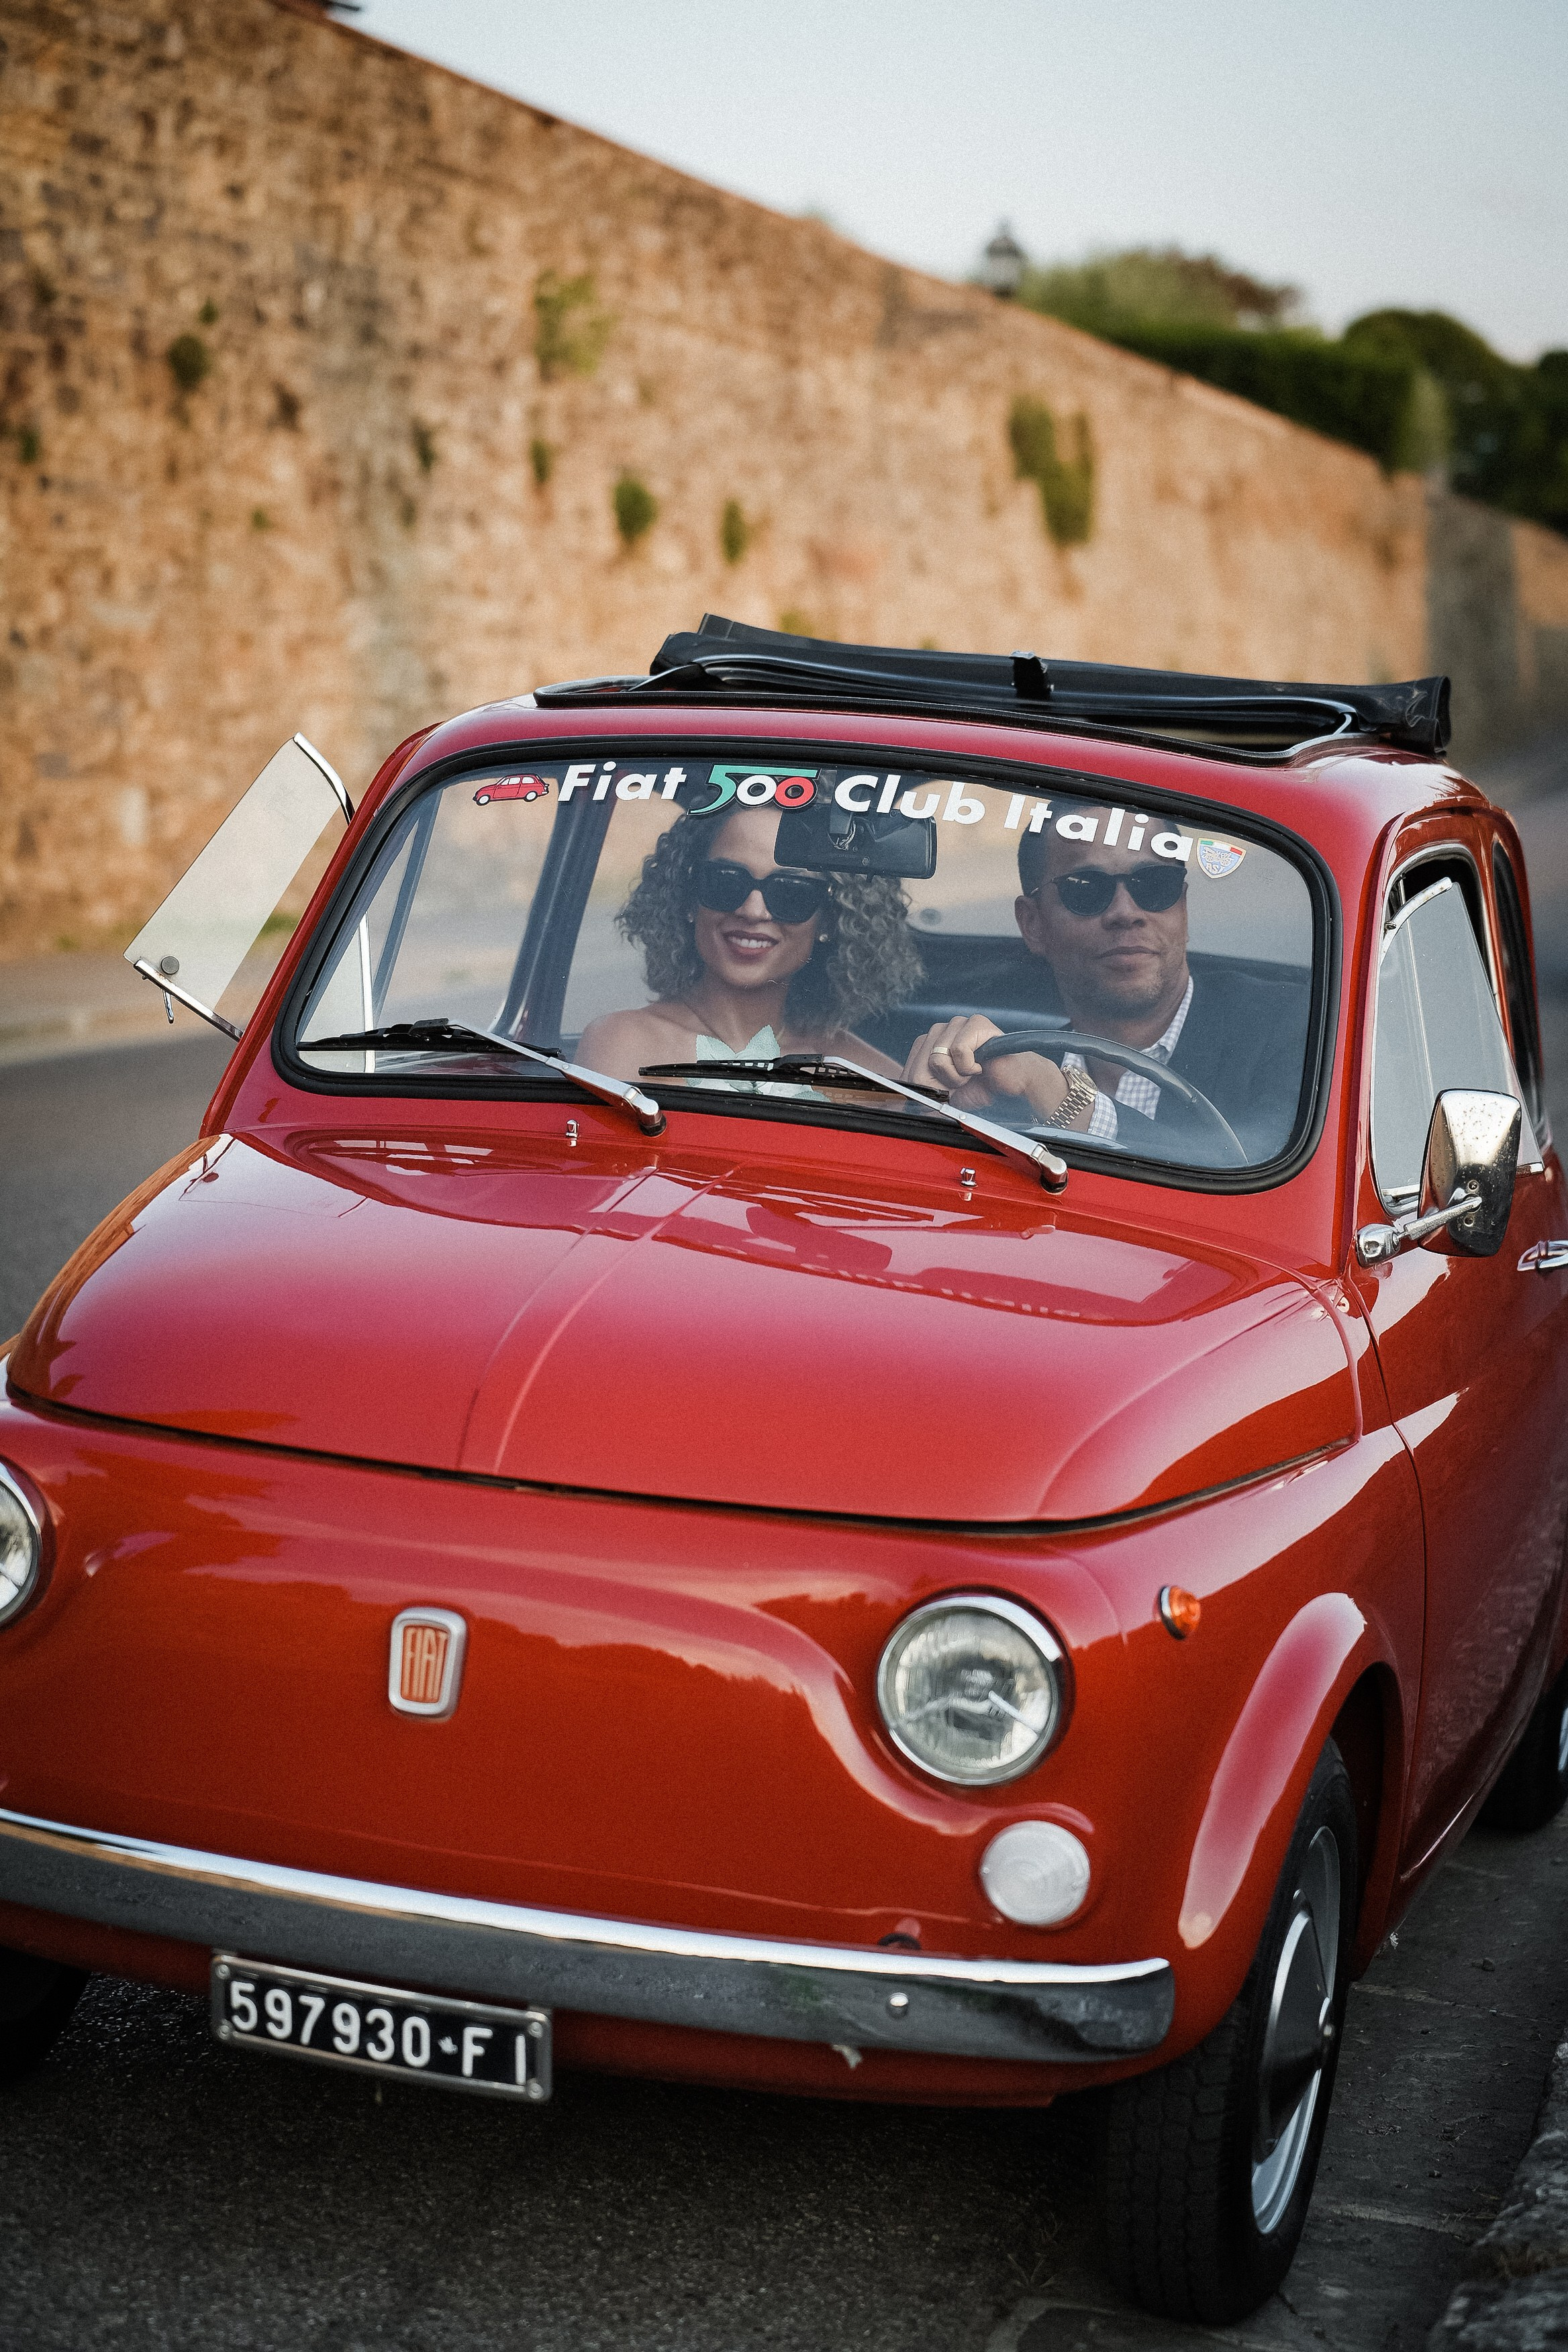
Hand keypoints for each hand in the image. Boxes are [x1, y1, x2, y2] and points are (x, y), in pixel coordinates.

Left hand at [903, 1017, 1069, 1118]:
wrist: (1013, 1082)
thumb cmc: (981, 1086)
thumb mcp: (944, 1092)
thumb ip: (921, 1089)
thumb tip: (899, 1100)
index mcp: (928, 1044)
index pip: (909, 1070)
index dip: (930, 1087)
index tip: (949, 1088)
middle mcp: (939, 1030)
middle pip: (922, 1065)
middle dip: (942, 1082)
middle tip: (963, 1080)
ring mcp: (957, 1023)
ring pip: (937, 1057)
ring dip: (957, 1075)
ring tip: (973, 1072)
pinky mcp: (974, 1023)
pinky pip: (957, 1050)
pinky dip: (969, 1066)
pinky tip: (981, 1065)